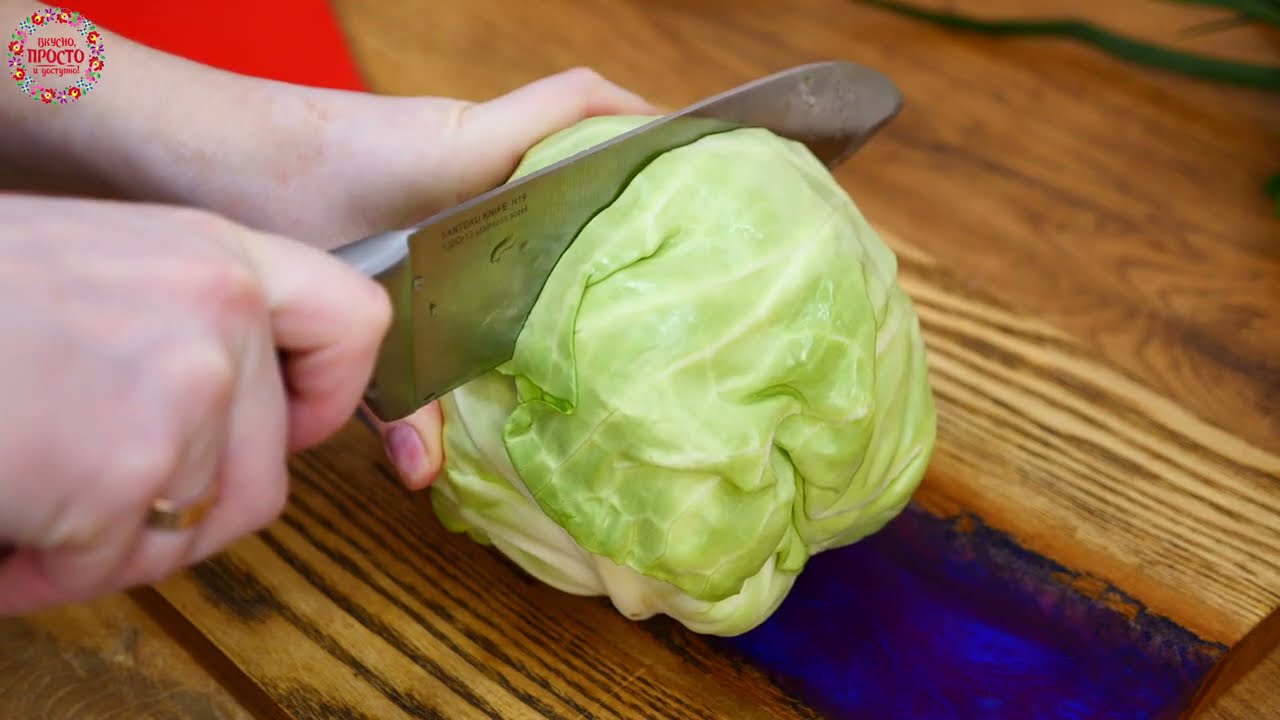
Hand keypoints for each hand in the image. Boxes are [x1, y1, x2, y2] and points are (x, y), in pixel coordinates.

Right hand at [0, 194, 389, 615]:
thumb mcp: (95, 267)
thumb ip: (180, 321)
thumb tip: (235, 400)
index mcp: (215, 254)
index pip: (354, 322)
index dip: (332, 396)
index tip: (289, 428)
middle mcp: (220, 314)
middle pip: (266, 474)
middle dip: (181, 512)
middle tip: (97, 497)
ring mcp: (184, 394)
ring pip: (190, 531)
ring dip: (108, 542)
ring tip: (31, 493)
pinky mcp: (126, 473)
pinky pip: (110, 567)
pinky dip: (46, 571)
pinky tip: (2, 523)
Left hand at [176, 68, 659, 489]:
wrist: (172, 140)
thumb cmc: (257, 190)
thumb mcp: (337, 298)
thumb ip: (392, 393)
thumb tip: (429, 476)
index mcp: (465, 149)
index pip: (580, 105)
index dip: (649, 121)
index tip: (706, 151)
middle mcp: (461, 133)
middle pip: (574, 124)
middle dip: (628, 158)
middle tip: (676, 211)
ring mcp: (434, 136)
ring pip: (531, 146)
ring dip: (573, 174)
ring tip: (618, 231)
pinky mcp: (405, 150)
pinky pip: (487, 163)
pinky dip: (517, 191)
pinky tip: (518, 250)